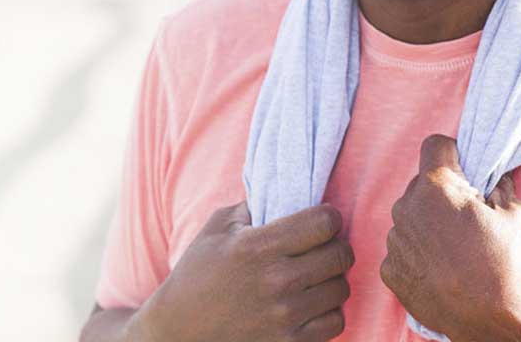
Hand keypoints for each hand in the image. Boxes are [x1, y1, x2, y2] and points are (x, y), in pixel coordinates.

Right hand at [133, 201, 354, 341]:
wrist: (180, 330)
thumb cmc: (196, 274)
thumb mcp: (216, 228)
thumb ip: (252, 206)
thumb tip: (285, 193)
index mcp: (257, 247)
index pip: (324, 223)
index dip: (328, 217)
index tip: (321, 221)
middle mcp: (276, 281)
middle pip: (340, 254)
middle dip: (334, 245)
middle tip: (321, 247)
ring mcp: (285, 316)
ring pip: (341, 287)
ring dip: (331, 278)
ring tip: (314, 276)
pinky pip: (336, 321)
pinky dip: (327, 310)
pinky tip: (311, 302)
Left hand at [380, 135, 520, 341]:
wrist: (489, 323)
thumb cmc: (504, 266)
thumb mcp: (516, 216)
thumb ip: (501, 187)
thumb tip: (495, 177)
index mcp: (436, 187)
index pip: (434, 145)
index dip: (452, 153)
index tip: (465, 170)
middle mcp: (406, 207)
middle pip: (421, 185)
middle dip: (441, 193)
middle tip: (466, 217)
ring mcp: (394, 240)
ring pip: (410, 218)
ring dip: (427, 225)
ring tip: (455, 250)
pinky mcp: (389, 269)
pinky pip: (402, 250)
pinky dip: (418, 255)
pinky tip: (441, 270)